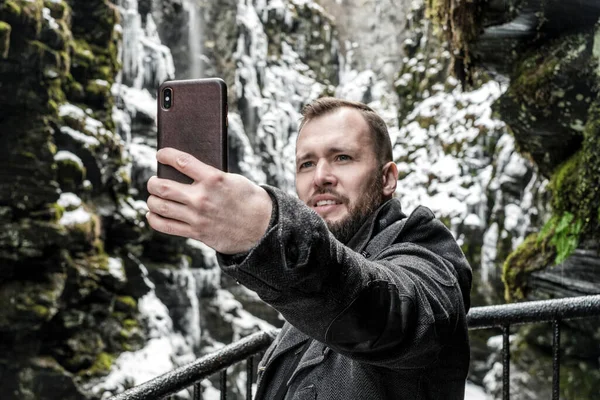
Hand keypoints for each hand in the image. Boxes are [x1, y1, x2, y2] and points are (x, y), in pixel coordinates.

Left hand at [146, 148, 272, 253]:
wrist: (261, 226)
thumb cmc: (247, 199)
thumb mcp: (232, 179)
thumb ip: (209, 175)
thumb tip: (184, 170)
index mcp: (213, 178)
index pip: (180, 161)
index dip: (165, 155)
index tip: (160, 154)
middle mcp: (202, 197)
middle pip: (161, 186)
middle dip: (152, 182)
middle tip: (153, 181)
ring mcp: (197, 216)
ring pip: (159, 206)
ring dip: (152, 200)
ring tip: (154, 197)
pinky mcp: (196, 232)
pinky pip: (165, 226)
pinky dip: (154, 219)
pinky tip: (154, 214)